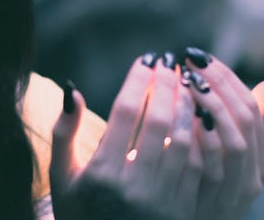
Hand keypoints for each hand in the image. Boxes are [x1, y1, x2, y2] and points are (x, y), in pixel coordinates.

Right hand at [48, 53, 204, 219]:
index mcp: (101, 174)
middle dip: (167, 85)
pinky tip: (198, 117)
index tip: (146, 59)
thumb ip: (63, 133)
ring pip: (185, 140)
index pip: (126, 112)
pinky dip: (201, 136)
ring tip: (186, 85)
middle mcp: (133, 187)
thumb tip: (73, 90)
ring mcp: (161, 200)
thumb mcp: (62, 177)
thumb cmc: (79, 212)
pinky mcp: (182, 211)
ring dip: (188, 106)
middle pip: (159, 121)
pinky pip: (199, 164)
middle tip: (169, 63)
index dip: (139, 80)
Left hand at [178, 47, 263, 219]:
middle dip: (217, 85)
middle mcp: (258, 173)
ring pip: (235, 140)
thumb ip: (236, 119)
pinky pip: (214, 166)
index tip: (199, 56)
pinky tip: (182, 117)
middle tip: (190, 62)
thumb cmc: (200, 185)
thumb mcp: (222, 150)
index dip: (226, 78)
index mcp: (261, 155)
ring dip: (210, 107)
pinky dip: (201, 140)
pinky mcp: (221, 204)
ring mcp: (242, 190)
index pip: (252, 105)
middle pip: (245, 117)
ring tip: (186, 82)